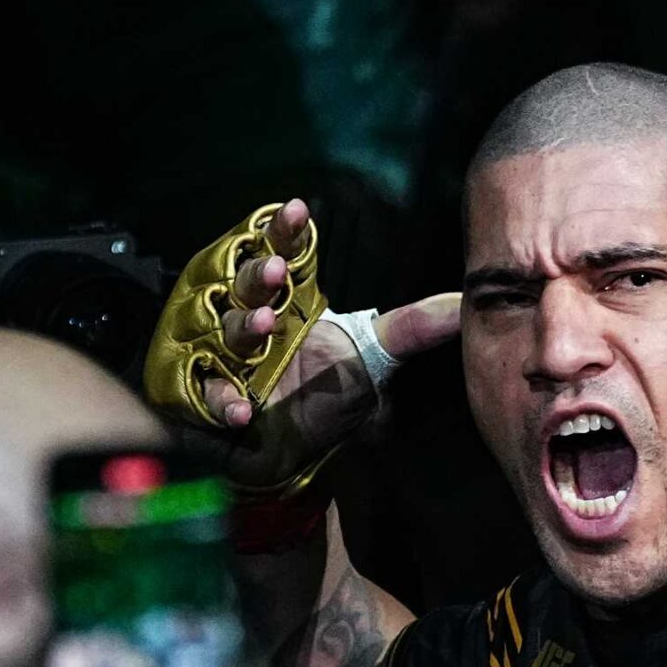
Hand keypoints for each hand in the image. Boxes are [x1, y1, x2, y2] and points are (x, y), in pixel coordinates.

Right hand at [164, 198, 459, 498]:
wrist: (289, 456)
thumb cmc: (322, 396)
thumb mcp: (371, 360)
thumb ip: (412, 329)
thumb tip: (465, 301)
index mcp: (287, 301)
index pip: (282, 255)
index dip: (286, 233)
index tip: (298, 210)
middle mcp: (249, 319)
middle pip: (246, 283)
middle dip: (259, 274)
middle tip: (277, 269)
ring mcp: (220, 354)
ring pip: (223, 327)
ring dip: (243, 324)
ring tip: (265, 324)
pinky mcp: (201, 394)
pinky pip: (204, 391)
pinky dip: (222, 398)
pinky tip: (241, 409)